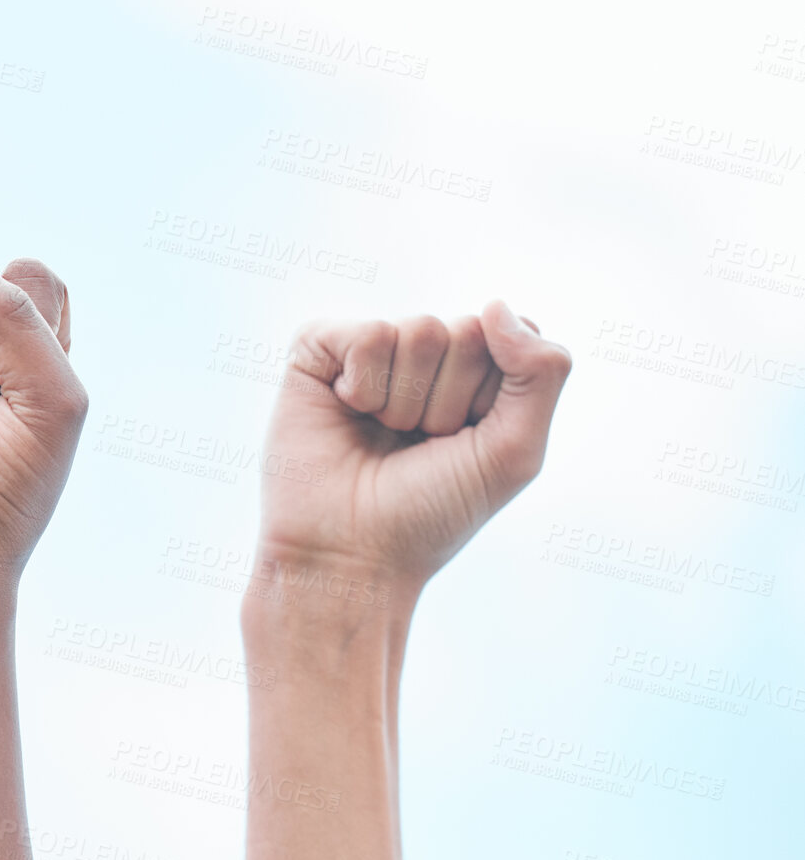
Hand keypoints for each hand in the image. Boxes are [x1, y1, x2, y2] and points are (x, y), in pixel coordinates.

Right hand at [257, 300, 571, 589]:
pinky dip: (363, 385)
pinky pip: (367, 334)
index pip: (510, 336)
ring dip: (404, 401)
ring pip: (418, 330)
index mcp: (474, 376)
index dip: (493, 395)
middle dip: (448, 400)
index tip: (463, 443)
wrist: (349, 555)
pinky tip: (345, 412)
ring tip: (380, 435)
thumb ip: (540, 372)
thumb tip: (494, 305)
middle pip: (466, 331)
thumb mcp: (514, 451)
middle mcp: (423, 357)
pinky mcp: (319, 351)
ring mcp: (370, 351)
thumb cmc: (431, 513)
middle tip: (416, 444)